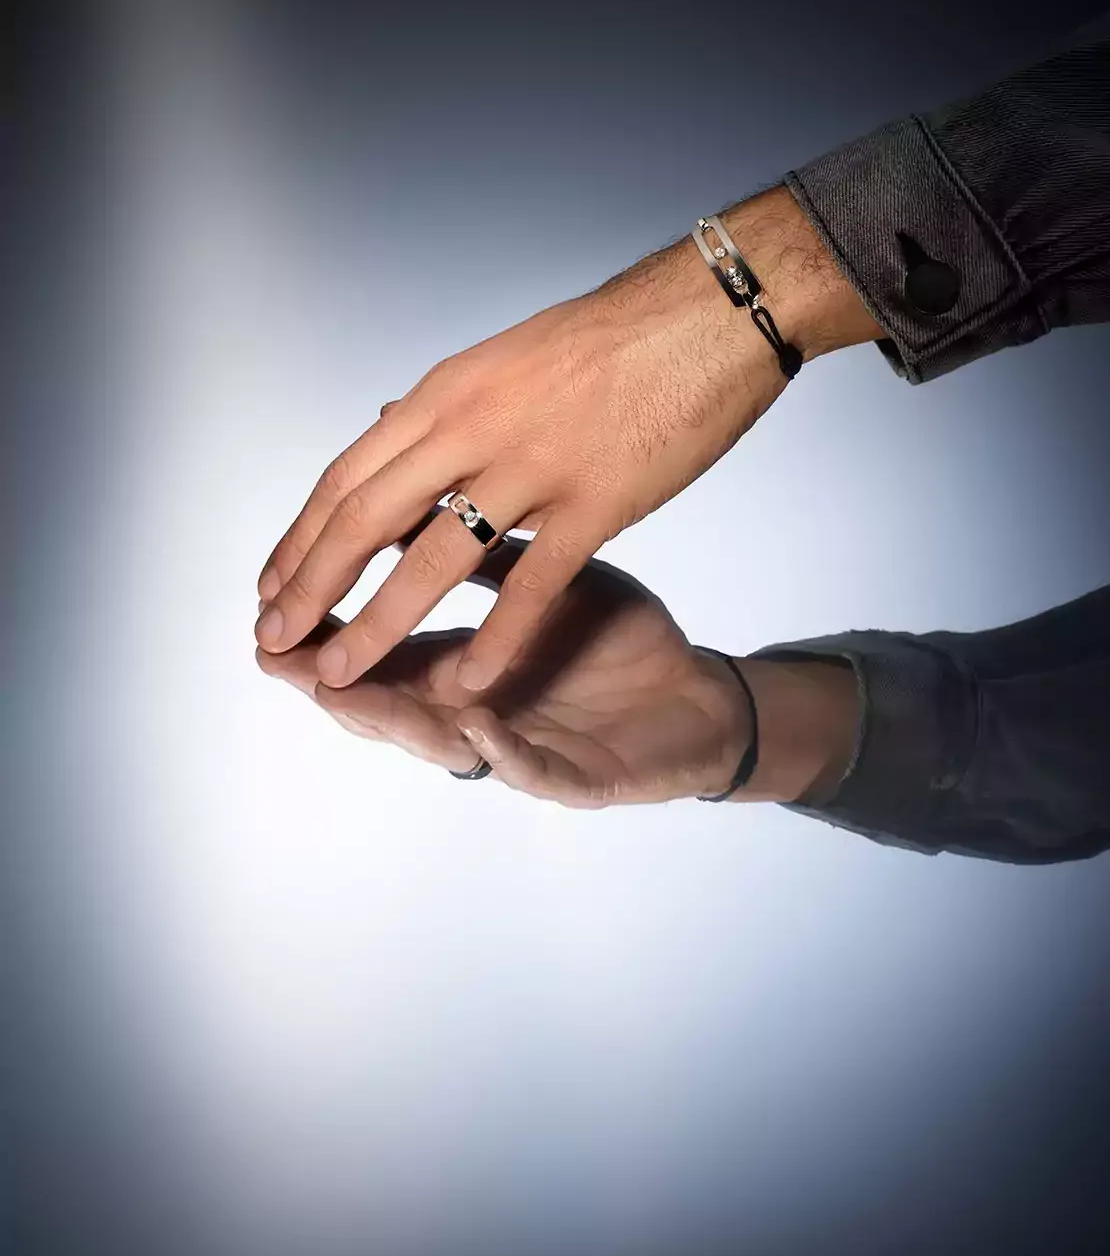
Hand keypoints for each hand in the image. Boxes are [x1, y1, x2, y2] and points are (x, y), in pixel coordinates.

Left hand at [255, 185, 877, 692]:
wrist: (706, 316)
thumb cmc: (612, 336)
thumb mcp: (504, 356)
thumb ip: (445, 403)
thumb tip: (388, 421)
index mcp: (447, 391)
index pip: (347, 476)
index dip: (301, 537)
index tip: (271, 584)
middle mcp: (472, 428)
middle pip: (365, 519)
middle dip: (311, 586)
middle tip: (273, 640)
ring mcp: (532, 467)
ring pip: (431, 560)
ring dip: (376, 623)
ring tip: (338, 672)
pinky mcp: (595, 503)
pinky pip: (533, 586)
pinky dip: (496, 642)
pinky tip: (467, 684)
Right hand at [255, 509, 859, 807]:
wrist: (694, 694)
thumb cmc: (613, 637)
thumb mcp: (546, 570)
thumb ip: (477, 538)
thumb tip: (415, 479)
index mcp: (456, 660)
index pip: (374, 641)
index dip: (324, 621)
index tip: (268, 597)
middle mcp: (469, 709)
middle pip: (385, 697)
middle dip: (328, 674)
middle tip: (276, 653)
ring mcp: (516, 746)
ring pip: (439, 743)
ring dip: (394, 718)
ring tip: (342, 693)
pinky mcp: (573, 777)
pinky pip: (532, 768)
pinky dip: (501, 751)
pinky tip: (475, 727)